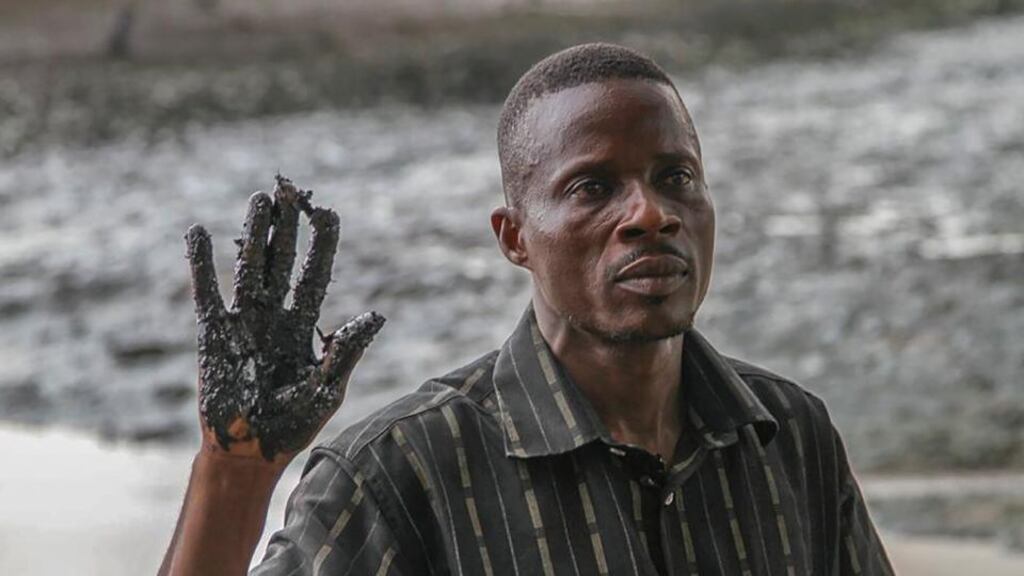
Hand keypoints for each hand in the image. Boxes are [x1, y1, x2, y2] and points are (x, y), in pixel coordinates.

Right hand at [184, 175, 383, 463]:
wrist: (249, 455)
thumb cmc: (293, 427)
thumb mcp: (327, 389)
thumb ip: (346, 351)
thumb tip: (377, 314)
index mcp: (305, 327)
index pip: (315, 276)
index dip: (322, 246)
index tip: (329, 213)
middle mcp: (274, 316)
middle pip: (281, 262)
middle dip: (286, 229)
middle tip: (289, 192)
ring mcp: (242, 322)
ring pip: (248, 268)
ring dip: (252, 235)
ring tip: (259, 200)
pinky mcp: (211, 333)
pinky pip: (206, 292)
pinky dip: (201, 263)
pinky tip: (198, 232)